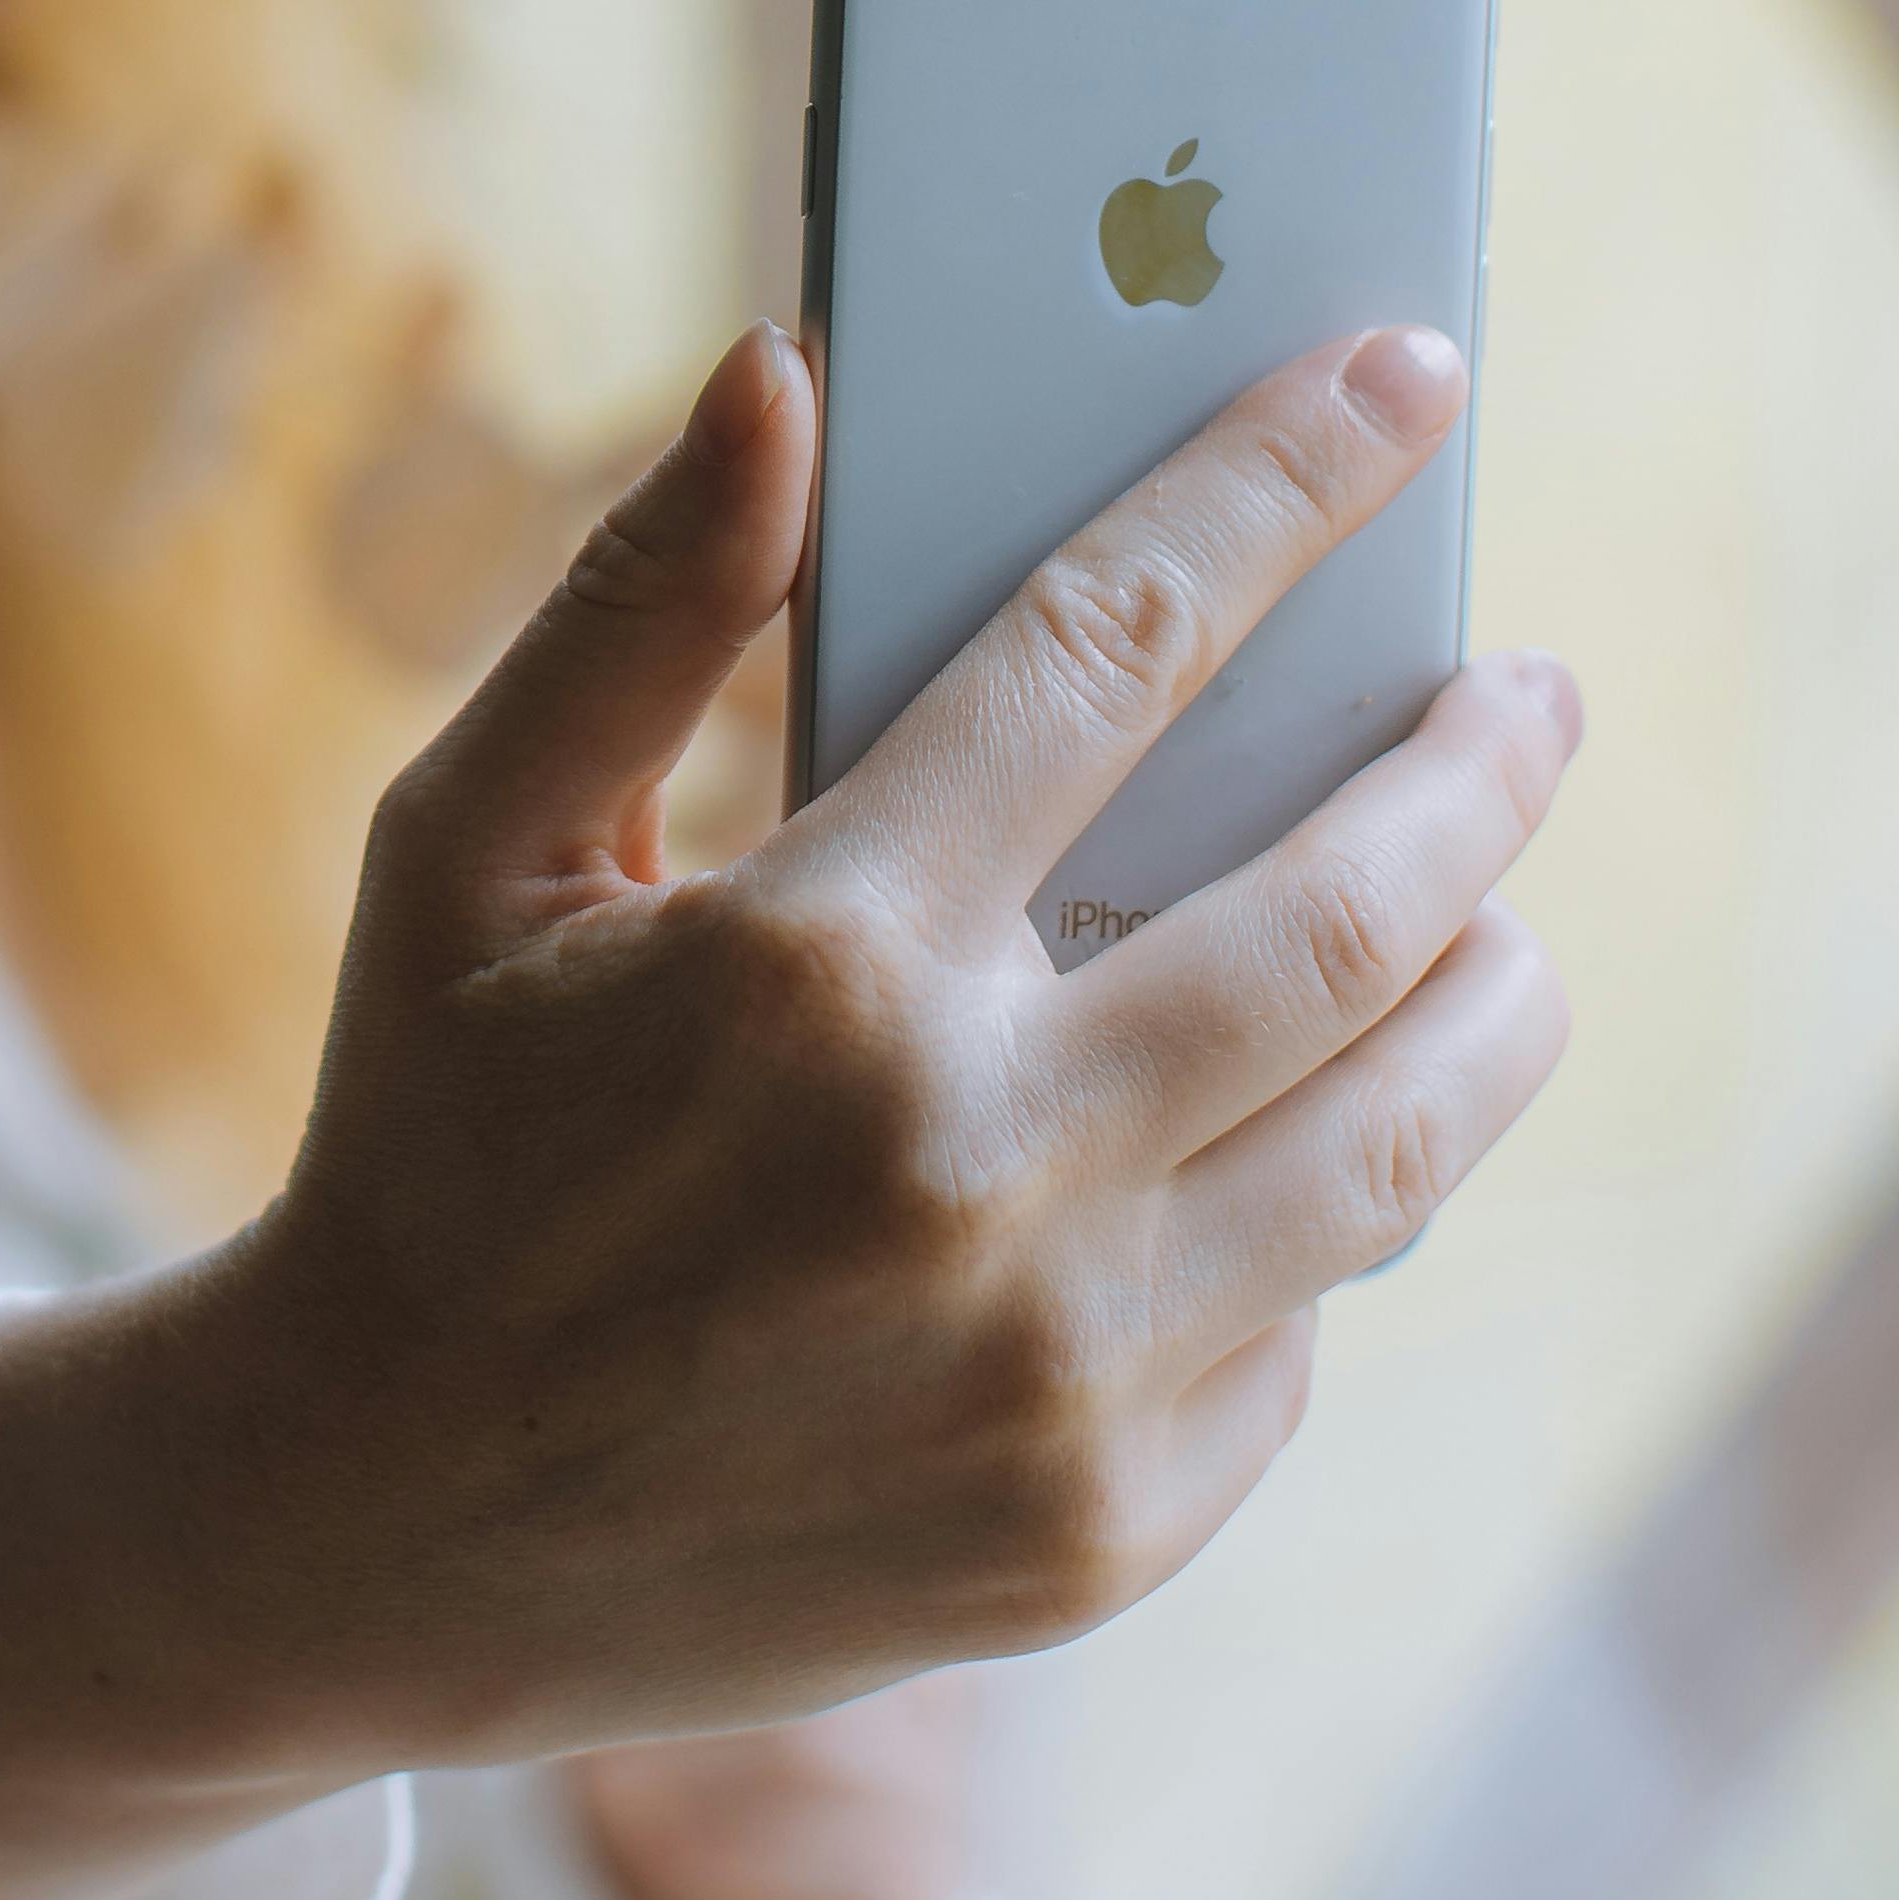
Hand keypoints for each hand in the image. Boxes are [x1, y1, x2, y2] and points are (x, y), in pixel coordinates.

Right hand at [0, 319, 1573, 1899]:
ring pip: (1400, 1138)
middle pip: (1352, 908)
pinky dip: (1316, 1210)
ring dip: (1494, 990)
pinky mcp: (1103, 1527)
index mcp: (818, 958)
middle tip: (1527, 692)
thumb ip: (642, 602)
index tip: (1407, 379)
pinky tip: (1289, 1149)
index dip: (1283, 483)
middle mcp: (972, 1162)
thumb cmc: (430, 1137)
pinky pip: (1300, 1329)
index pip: (1123, 645)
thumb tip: (788, 368)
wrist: (371, 1532)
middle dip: (1478, 763)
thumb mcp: (467, 844)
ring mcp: (1059, 1369)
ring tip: (1502, 922)